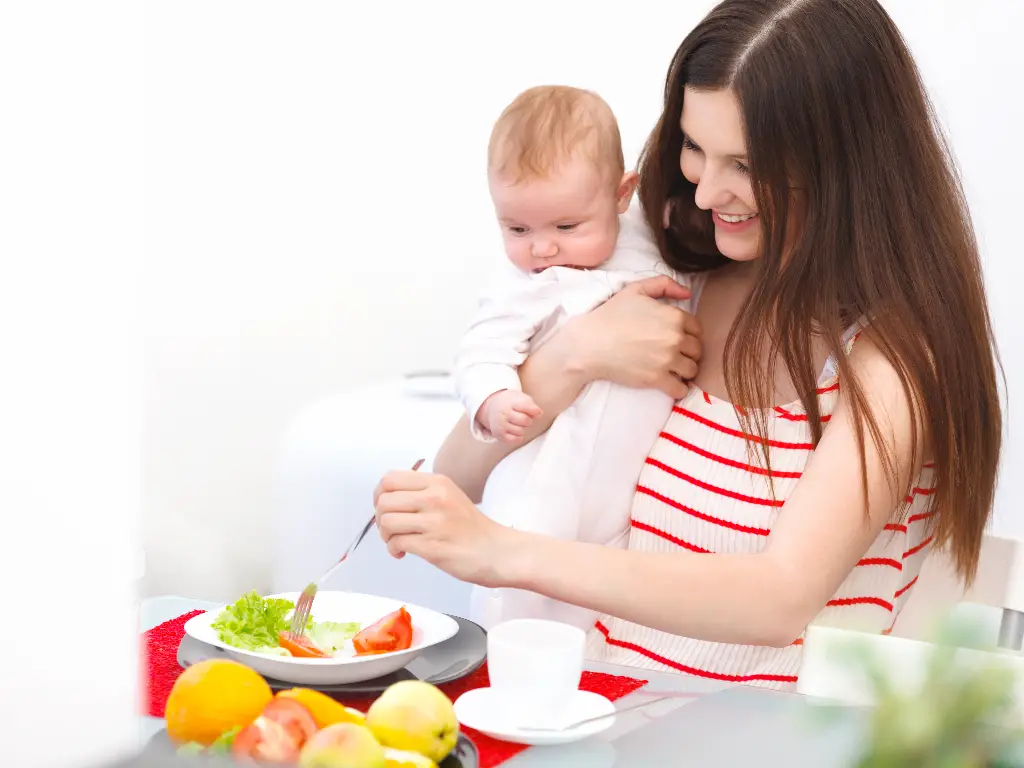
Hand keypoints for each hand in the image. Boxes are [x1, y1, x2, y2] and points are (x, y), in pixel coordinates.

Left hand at [373, 470, 510, 586]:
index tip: (385, 506)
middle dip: (379, 517)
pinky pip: (397, 543)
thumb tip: (385, 497)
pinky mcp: (432, 546)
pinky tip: (403, 552)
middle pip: (384, 500)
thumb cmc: (470, 527)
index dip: (379, 494)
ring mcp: (434, 522)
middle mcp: (435, 498)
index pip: (390, 479)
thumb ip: (421, 491)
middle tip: (390, 528)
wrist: (495, 551)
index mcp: (437, 483)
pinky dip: (394, 549)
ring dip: (385, 535)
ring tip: (397, 540)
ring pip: (387, 521)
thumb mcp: (448, 495)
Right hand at [479, 390, 541, 443]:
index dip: (535, 410)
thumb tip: (539, 414)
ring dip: (522, 428)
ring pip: (520, 431)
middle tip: (525, 418)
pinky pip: (514, 440)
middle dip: (529, 420)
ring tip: (517, 423)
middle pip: (525, 420)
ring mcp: (501, 424)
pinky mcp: (499, 434)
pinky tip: (515, 430)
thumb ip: (531, 405)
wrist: (492, 407)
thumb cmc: (511, 404)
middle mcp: (504, 413)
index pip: (526, 406)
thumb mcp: (521, 398)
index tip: (537, 411)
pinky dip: (518, 437)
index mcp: (511, 402)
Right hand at [562, 276, 701, 399]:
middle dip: (688, 353)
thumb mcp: (635, 290)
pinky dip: (678, 389)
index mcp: (674, 316)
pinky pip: (680, 389)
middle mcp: (675, 338)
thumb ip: (663, 285)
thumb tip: (687, 292)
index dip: (689, 334)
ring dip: (685, 371)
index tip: (678, 339)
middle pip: (697, 351)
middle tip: (675, 355)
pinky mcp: (657, 379)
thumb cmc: (610, 316)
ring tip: (673, 370)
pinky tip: (670, 384)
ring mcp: (667, 360)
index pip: (697, 329)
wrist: (590, 343)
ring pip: (692, 370)